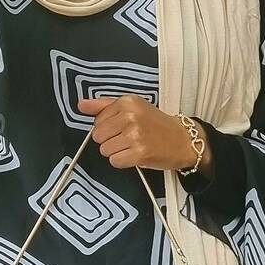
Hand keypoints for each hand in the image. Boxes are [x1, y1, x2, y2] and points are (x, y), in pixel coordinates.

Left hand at [75, 95, 211, 173]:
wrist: (183, 140)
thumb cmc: (156, 124)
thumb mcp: (132, 108)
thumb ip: (104, 106)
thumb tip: (80, 105)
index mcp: (127, 102)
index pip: (98, 120)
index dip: (108, 127)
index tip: (124, 127)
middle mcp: (130, 116)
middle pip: (98, 136)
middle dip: (110, 140)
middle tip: (129, 138)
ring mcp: (135, 135)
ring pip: (105, 150)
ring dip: (117, 152)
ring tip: (133, 146)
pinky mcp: (139, 153)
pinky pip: (115, 161)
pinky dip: (123, 161)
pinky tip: (135, 155)